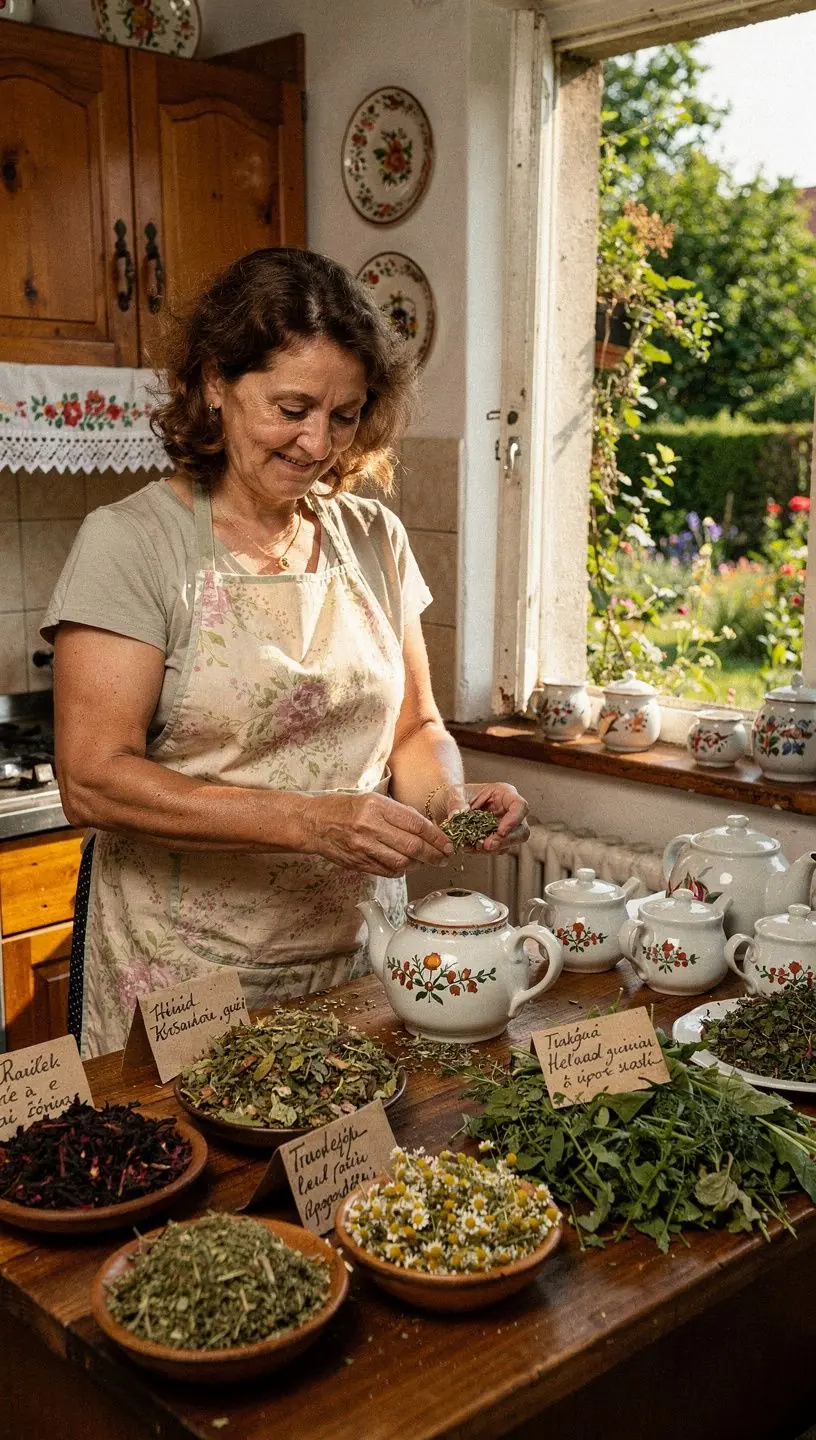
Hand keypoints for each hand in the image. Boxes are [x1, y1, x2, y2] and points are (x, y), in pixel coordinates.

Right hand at [302, 791, 453, 877]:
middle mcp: (370, 827)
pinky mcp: (358, 863)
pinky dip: (401, 870)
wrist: (314, 823)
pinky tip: (405, 865)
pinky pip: (387, 871)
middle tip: (444, 858)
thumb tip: (427, 828)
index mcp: (377, 807)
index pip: (415, 824)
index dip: (436, 836)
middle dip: (434, 854)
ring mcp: (363, 847)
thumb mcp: (373, 799)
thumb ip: (399, 813)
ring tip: (426, 862)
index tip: (448, 843)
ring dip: (419, 864)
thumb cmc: (345, 808)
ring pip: (402, 862)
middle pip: (412, 846)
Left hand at [428, 781, 529, 853]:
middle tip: (487, 845)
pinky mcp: (497, 839)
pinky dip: (484, 851)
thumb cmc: (457, 794)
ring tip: (475, 846)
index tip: (501, 831)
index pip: (520, 806)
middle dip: (505, 840)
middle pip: (521, 829)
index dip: (514, 820)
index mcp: (504, 794)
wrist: (450, 805)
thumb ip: (457, 803)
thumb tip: (457, 815)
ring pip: (511, 842)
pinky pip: (497, 849)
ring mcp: (505, 826)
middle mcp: (509, 811)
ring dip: (494, 848)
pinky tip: (470, 847)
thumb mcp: (454, 794)